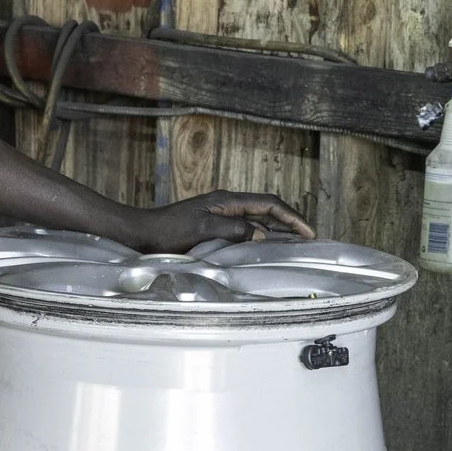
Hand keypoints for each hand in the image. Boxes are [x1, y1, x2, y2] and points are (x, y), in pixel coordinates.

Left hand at [119, 188, 314, 254]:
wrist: (142, 233)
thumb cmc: (168, 231)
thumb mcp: (202, 229)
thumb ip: (233, 231)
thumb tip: (262, 235)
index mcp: (227, 200)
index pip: (269, 204)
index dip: (291, 218)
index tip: (308, 232)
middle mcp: (227, 205)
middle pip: (267, 211)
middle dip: (290, 224)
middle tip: (309, 240)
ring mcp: (221, 215)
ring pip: (257, 221)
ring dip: (277, 232)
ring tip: (294, 247)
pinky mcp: (214, 227)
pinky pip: (245, 231)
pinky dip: (260, 239)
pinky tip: (264, 250)